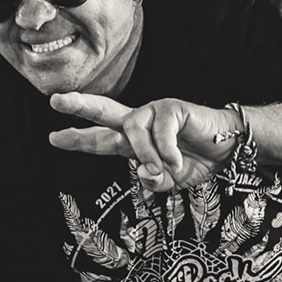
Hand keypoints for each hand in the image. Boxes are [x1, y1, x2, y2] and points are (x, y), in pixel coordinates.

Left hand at [46, 93, 244, 192]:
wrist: (228, 148)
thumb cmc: (196, 159)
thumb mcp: (170, 180)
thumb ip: (153, 181)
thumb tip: (146, 174)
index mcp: (134, 140)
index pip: (101, 138)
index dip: (79, 139)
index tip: (54, 137)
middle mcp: (140, 122)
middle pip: (104, 110)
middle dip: (79, 106)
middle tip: (55, 101)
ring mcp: (154, 112)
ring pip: (133, 129)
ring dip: (145, 154)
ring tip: (162, 170)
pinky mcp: (172, 107)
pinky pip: (161, 130)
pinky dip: (167, 151)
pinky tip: (178, 161)